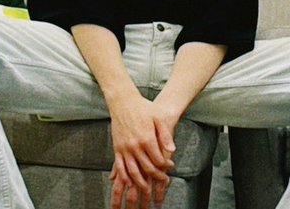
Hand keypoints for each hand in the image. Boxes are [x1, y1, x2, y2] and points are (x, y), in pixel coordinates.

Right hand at [107, 93, 180, 208]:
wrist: (123, 101)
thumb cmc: (143, 108)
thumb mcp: (158, 118)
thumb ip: (165, 135)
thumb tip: (172, 150)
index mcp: (147, 138)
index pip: (158, 160)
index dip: (166, 165)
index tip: (170, 166)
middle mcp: (135, 146)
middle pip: (147, 168)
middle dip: (157, 176)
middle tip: (163, 179)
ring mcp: (125, 148)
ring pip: (133, 172)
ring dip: (141, 182)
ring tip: (148, 187)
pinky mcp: (117, 148)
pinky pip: (120, 167)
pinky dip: (125, 177)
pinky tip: (130, 182)